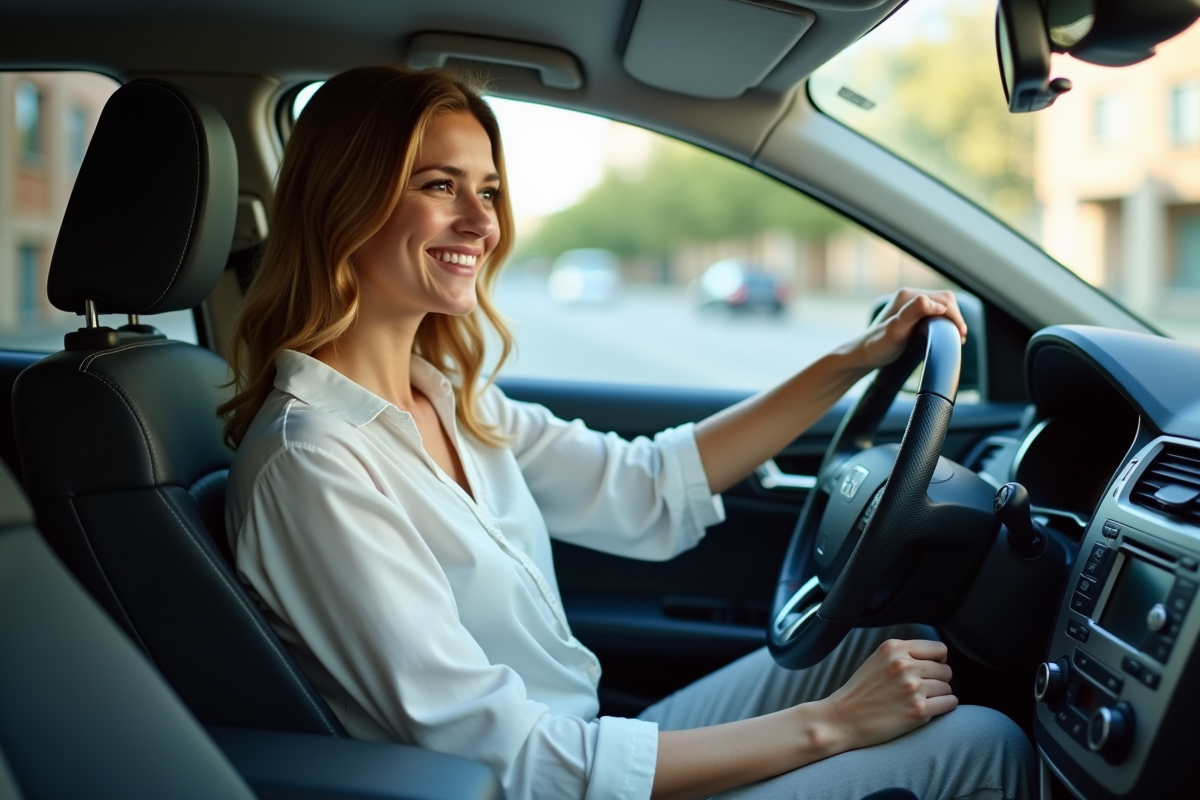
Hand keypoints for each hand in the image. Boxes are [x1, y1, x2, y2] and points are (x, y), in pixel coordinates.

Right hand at [814, 638, 957, 752]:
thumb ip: (904, 654)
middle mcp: (904, 665)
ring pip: (947, 687)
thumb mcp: (877, 659)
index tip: (930, 669)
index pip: (938, 648)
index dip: (937, 660)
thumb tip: (939, 658)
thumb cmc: (860, 692)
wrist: (842, 719)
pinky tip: (929, 709)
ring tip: (919, 701)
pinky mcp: (918, 711)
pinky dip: (944, 707)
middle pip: (945, 669)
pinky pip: (949, 704)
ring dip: (939, 695)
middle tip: (922, 689)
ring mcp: (912, 688)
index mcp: (894, 648)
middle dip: (938, 680)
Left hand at [836, 288, 967, 371]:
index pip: (944, 300)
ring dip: (952, 320)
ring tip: (955, 338)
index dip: (955, 317)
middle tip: (959, 339)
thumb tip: (937, 305)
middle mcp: (910, 296)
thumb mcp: (896, 330)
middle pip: (946, 301)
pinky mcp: (912, 314)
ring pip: (943, 307)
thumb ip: (914, 313)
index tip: (960, 335)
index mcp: (908, 296)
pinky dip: (945, 322)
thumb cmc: (877, 346)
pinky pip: (936, 313)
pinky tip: (945, 335)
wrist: (862, 356)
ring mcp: (911, 305)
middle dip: (956, 318)